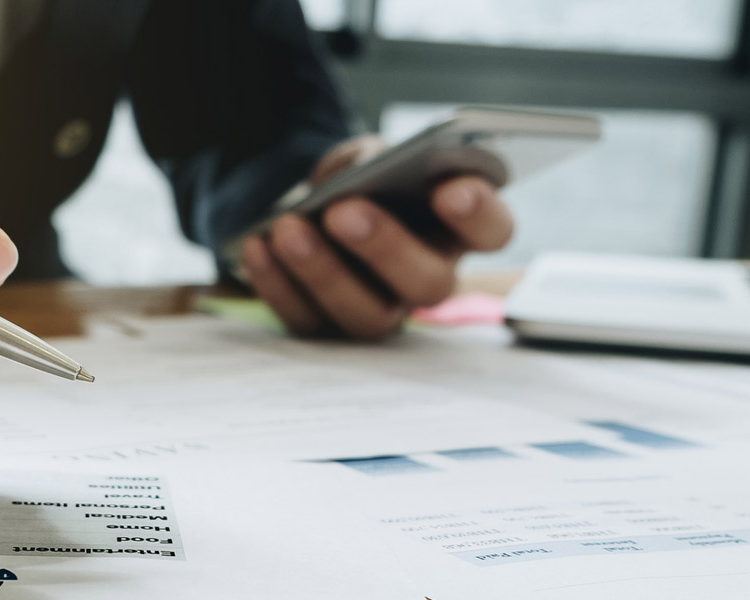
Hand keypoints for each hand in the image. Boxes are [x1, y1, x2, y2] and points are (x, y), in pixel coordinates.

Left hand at [239, 135, 512, 339]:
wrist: (305, 207)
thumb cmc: (355, 180)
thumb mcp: (364, 155)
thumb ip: (372, 158)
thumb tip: (362, 174)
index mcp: (455, 228)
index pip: (492, 231)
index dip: (479, 215)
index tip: (451, 191)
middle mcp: (427, 277)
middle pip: (429, 283)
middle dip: (387, 247)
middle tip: (346, 212)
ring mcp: (381, 309)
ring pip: (367, 314)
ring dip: (323, 272)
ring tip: (288, 229)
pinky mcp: (329, 327)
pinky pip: (307, 320)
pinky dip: (278, 283)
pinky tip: (258, 246)